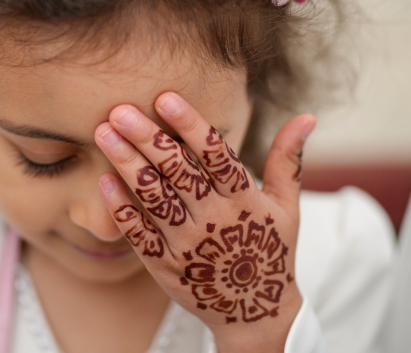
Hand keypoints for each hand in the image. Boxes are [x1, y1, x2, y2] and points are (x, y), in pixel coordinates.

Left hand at [94, 92, 314, 352]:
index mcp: (244, 201)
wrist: (255, 313)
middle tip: (119, 109)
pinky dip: (121, 208)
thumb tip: (307, 116)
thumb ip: (288, 160)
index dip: (191, 125)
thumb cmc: (270, 249)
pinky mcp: (165, 266)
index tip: (164, 97)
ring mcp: (187, 245)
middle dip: (147, 138)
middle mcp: (215, 221)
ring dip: (126, 163)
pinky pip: (139, 234)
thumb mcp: (287, 206)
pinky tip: (103, 180)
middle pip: (178, 172)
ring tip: (103, 133)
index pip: (216, 155)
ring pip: (153, 198)